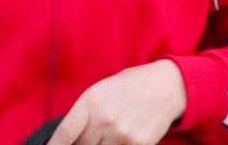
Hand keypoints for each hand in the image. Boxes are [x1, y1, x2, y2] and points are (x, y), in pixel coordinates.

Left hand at [47, 60, 185, 144]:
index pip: (65, 133)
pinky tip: (118, 140)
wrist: (162, 87)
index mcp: (90, 102)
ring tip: (103, 137)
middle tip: (86, 138)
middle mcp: (104, 120)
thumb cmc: (125, 87)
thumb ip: (84, 114)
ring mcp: (122, 135)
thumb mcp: (99, 92)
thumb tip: (69, 139)